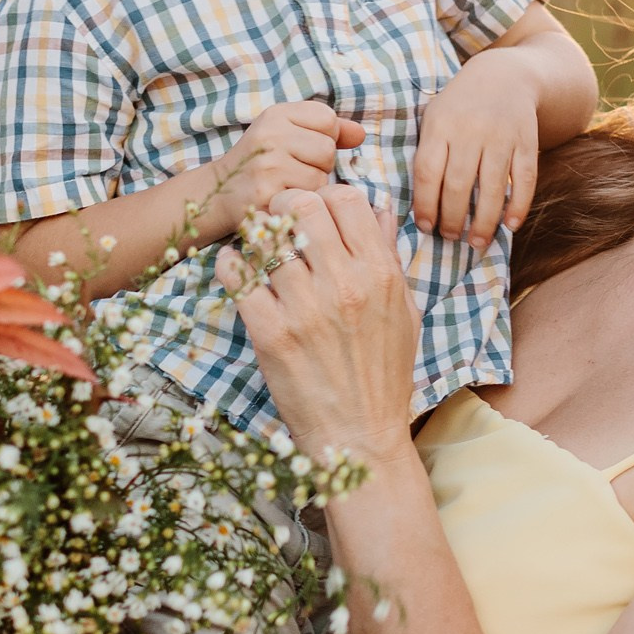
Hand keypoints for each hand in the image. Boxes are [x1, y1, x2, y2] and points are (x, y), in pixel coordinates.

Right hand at [207, 102, 364, 239]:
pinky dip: (302, 203)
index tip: (304, 148)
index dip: (325, 137)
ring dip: (312, 187)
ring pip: (320, 177)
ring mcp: (267, 165)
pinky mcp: (267, 193)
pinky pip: (308, 198)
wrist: (219, 193)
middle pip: (327, 149)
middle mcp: (269, 134)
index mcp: (276, 114)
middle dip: (319, 165)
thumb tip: (361, 134)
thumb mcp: (289, 134)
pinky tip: (283, 200)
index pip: (327, 118)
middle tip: (294, 171)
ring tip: (288, 186)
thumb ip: (327, 130)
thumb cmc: (263, 161)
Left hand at [215, 184, 421, 462]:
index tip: (314, 213)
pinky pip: (236, 276)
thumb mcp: (403, 311)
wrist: (359, 437)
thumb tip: (380, 206)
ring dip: (256, 236)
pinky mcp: (270, 334)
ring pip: (266, 237)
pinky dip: (231, 266)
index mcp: (380, 274)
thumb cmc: (383, 374)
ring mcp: (306, 309)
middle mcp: (345, 285)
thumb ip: (388, 255)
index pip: (346, 199)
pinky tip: (238, 272)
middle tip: (278, 222)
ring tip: (256, 248)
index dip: (325, 197)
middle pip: (303, 206)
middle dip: (285, 206)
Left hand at [413, 50, 539, 250]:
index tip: (425, 227)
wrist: (505, 76)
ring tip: (476, 243)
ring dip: (484, 222)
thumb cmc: (460, 106)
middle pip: (460, 185)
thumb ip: (426, 153)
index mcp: (441, 124)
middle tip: (450, 238)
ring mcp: (502, 136)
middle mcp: (471, 130)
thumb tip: (416, 204)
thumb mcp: (434, 117)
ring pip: (492, 187)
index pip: (429, 172)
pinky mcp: (527, 141)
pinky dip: (519, 206)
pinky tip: (510, 226)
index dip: (426, 205)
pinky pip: (524, 179)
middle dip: (453, 218)